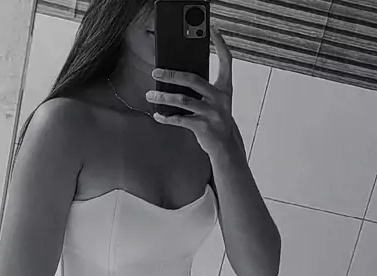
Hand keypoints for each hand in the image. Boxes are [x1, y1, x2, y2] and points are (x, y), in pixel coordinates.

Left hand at [147, 25, 234, 159]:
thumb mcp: (215, 99)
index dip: (221, 44)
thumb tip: (176, 73)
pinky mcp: (204, 127)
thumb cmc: (215, 117)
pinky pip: (180, 120)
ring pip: (183, 100)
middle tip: (155, 71)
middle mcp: (221, 98)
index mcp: (225, 87)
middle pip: (193, 80)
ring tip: (149, 94)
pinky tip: (157, 114)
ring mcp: (212, 113)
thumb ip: (202, 86)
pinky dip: (166, 117)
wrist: (225, 145)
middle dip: (171, 74)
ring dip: (163, 97)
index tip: (212, 29)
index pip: (226, 60)